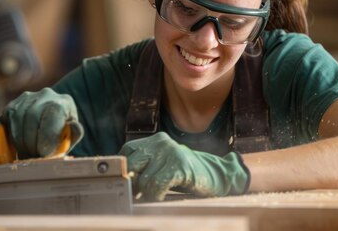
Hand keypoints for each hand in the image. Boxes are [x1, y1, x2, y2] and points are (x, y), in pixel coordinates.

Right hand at [0, 88, 83, 157]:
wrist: (51, 120)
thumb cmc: (63, 131)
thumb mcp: (73, 135)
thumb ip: (75, 133)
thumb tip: (73, 125)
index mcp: (63, 102)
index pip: (51, 116)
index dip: (46, 137)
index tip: (44, 154)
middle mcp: (45, 95)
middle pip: (32, 117)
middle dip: (30, 142)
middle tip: (33, 157)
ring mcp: (27, 97)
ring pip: (17, 117)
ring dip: (19, 140)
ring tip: (26, 154)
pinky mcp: (14, 104)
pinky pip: (7, 118)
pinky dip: (10, 134)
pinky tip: (18, 144)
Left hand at [119, 132, 249, 200]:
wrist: (217, 175)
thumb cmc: (185, 174)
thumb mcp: (163, 164)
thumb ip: (144, 166)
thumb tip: (120, 180)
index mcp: (155, 140)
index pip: (126, 151)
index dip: (123, 169)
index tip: (124, 183)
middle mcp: (161, 142)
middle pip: (132, 164)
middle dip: (133, 183)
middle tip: (138, 194)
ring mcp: (171, 152)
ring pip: (144, 179)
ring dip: (147, 193)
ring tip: (155, 196)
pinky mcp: (179, 165)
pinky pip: (156, 185)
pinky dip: (156, 196)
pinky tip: (161, 197)